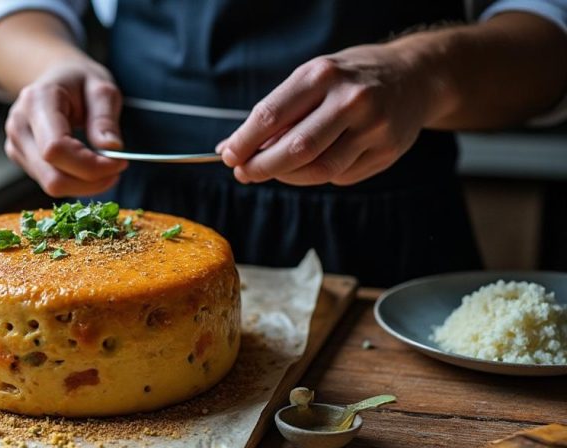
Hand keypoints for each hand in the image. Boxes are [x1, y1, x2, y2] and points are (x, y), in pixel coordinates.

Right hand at [4, 63, 127, 196]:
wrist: (52, 76)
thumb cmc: (78, 81)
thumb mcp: (101, 89)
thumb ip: (105, 119)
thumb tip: (112, 148)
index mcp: (37, 101)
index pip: (56, 149)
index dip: (90, 165)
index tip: (119, 163)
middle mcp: (20, 126)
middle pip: (53, 177)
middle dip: (90, 182)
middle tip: (117, 170)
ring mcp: (16, 144)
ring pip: (52, 184)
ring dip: (85, 184)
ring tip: (105, 166)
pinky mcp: (20, 157)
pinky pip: (50, 182)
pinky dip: (75, 182)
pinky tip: (87, 166)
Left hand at [217, 43, 435, 185]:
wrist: (415, 76)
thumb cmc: (349, 79)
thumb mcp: (312, 79)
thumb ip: (275, 112)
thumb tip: (230, 147)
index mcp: (323, 75)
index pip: (271, 116)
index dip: (244, 142)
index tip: (228, 156)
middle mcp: (351, 100)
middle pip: (294, 150)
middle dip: (261, 167)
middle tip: (245, 173)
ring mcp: (374, 128)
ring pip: (317, 170)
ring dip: (287, 177)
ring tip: (274, 170)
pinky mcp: (387, 152)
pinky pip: (339, 177)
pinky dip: (317, 175)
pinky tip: (315, 162)